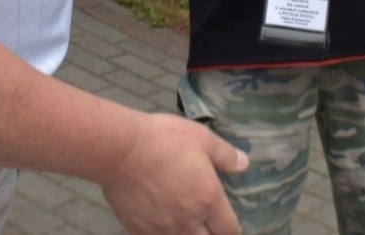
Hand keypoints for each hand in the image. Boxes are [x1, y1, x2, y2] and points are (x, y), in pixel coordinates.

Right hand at [100, 113, 246, 233]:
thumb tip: (244, 164)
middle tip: (209, 225)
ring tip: (187, 226)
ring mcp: (163, 229)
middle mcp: (188, 220)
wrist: (121, 150)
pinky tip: (162, 225)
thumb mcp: (201, 138)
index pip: (230, 229)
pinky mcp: (140, 231)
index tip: (229, 224)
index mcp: (208, 199)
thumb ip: (225, 154)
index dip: (232, 228)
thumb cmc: (163, 139)